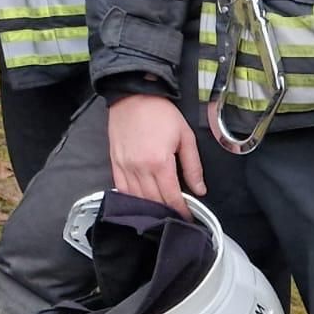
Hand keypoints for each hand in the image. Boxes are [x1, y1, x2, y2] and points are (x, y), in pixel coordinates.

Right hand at [106, 93, 204, 214]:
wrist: (132, 95)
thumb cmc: (160, 113)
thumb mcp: (185, 136)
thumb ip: (193, 165)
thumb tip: (200, 190)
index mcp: (159, 162)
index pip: (171, 196)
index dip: (181, 211)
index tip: (187, 218)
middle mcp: (139, 168)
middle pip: (154, 201)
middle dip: (166, 212)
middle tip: (176, 217)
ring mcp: (124, 166)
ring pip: (137, 198)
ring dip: (149, 207)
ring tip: (160, 212)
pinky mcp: (114, 162)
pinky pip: (120, 188)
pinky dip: (130, 198)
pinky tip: (139, 202)